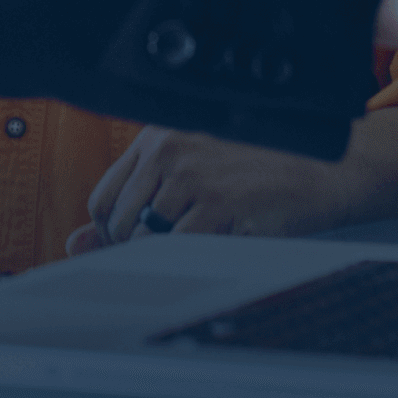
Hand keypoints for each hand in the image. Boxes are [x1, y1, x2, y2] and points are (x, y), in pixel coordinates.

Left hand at [66, 128, 345, 255]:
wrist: (322, 169)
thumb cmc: (256, 172)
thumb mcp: (190, 174)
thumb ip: (132, 203)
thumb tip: (75, 245)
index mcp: (157, 137)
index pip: (103, 198)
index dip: (112, 233)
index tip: (135, 246)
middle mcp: (168, 150)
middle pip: (117, 223)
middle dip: (135, 250)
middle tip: (175, 251)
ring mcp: (192, 175)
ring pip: (145, 241)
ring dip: (167, 257)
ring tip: (203, 244)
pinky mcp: (219, 202)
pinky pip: (179, 249)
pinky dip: (192, 260)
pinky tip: (219, 246)